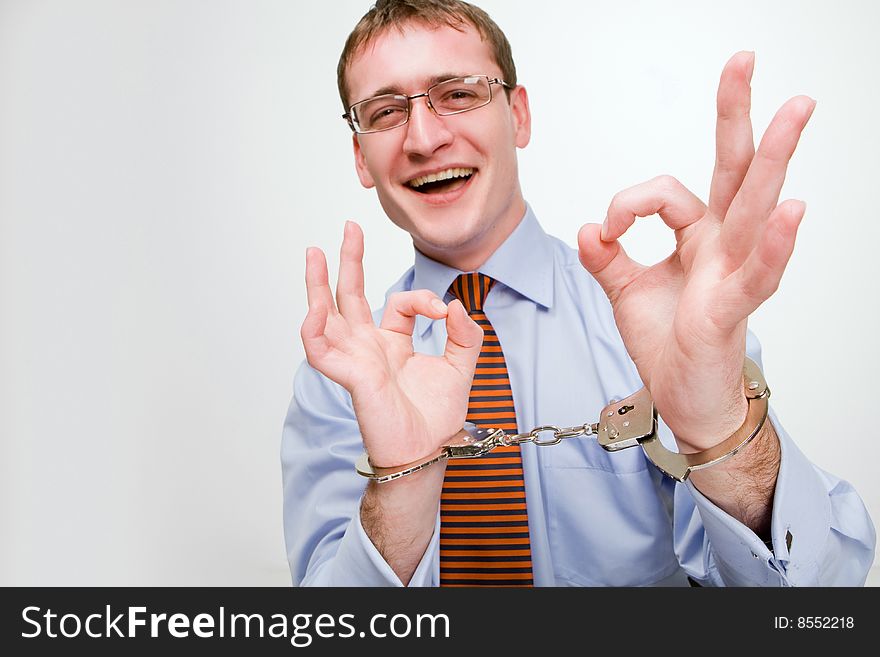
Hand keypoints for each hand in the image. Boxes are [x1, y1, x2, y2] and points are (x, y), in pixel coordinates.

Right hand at [301, 221, 483, 466]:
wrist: (429, 450)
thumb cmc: (437, 416)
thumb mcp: (461, 366)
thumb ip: (465, 335)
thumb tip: (455, 304)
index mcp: (392, 343)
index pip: (398, 303)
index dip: (421, 298)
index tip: (445, 312)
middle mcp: (368, 347)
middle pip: (349, 296)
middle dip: (348, 261)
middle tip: (349, 227)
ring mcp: (355, 359)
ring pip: (325, 316)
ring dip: (316, 285)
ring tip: (313, 252)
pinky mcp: (351, 376)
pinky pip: (320, 351)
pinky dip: (313, 329)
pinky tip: (315, 307)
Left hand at [577, 52, 814, 450]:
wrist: (681, 395)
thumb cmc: (666, 341)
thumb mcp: (625, 292)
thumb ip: (607, 258)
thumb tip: (588, 229)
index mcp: (697, 236)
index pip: (667, 192)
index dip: (629, 202)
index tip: (607, 231)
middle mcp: (721, 246)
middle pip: (734, 172)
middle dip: (738, 117)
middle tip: (744, 61)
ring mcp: (732, 274)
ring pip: (755, 208)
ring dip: (774, 159)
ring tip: (795, 110)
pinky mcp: (732, 309)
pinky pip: (758, 273)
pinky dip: (772, 245)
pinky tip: (791, 212)